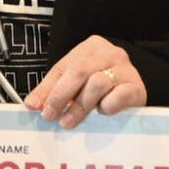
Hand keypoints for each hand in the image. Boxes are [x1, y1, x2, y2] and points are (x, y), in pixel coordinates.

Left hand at [24, 35, 146, 128]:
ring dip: (80, 105)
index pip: (63, 67)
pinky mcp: (137, 87)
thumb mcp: (77, 82)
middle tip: (50, 116)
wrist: (135, 89)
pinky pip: (119, 95)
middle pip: (79, 71)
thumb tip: (32, 104)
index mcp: (90, 48)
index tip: (35, 107)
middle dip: (60, 95)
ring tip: (69, 121)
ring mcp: (125, 69)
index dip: (47, 88)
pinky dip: (107, 105)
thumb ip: (54, 90)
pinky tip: (102, 112)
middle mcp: (109, 53)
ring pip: (97, 83)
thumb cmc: (102, 85)